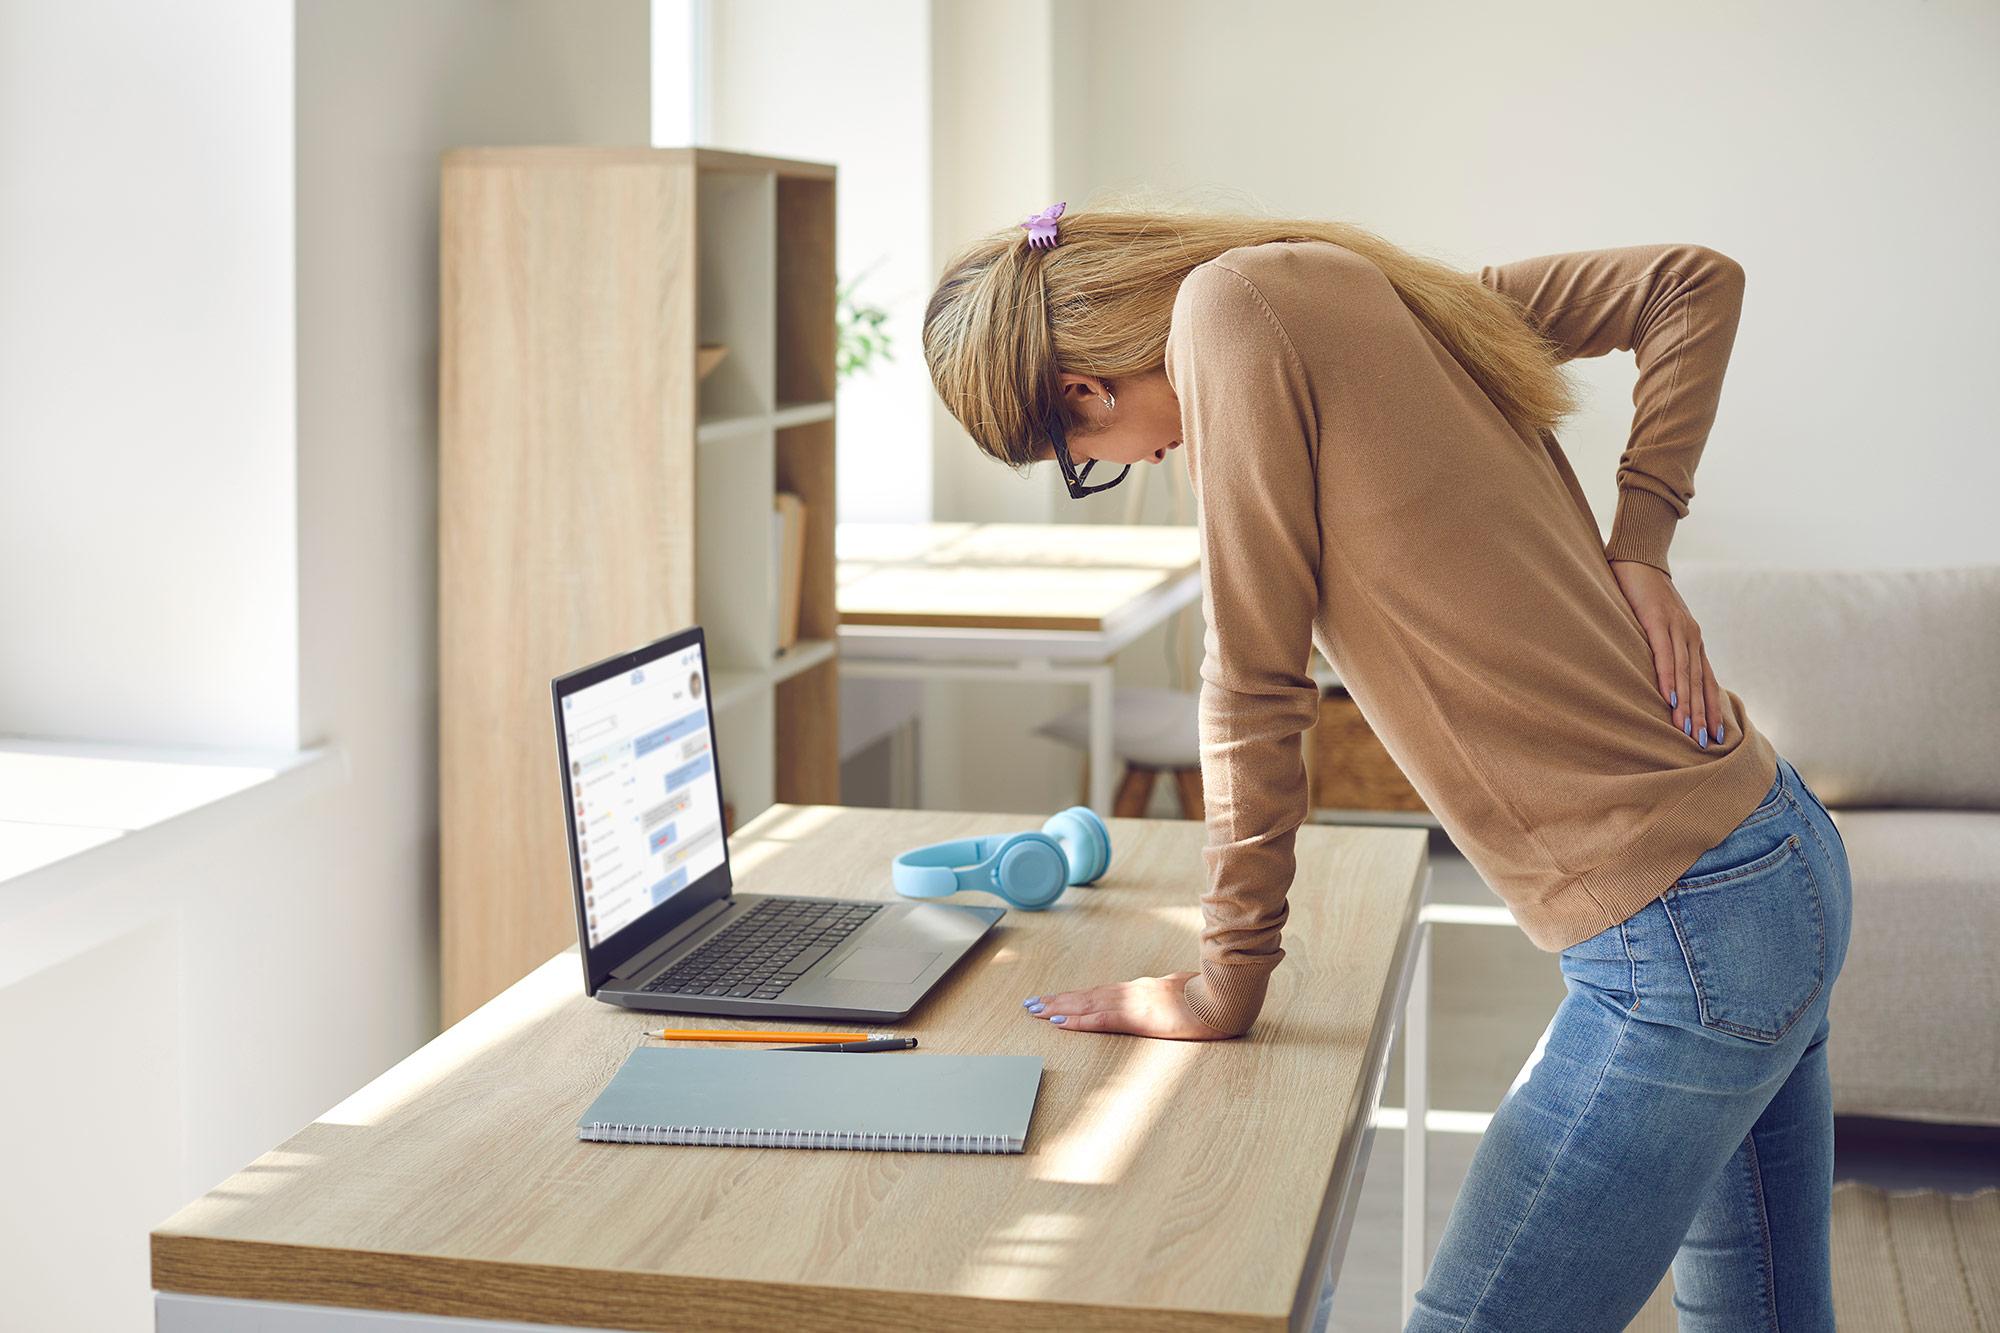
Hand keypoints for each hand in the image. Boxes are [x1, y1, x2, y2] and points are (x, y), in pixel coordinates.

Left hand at [1022, 971, 1236, 1039]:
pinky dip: (1078, 1020)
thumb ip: (1172, 994)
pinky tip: (1061, 1022)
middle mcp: (1133, 992)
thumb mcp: (1186, 994)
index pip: (1102, 993)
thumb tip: (1169, 995)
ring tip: (1036, 1011)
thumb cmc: (1211, 998)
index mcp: (1144, 989)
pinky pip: (1102, 1019)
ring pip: (1088, 1004)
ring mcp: (1135, 1002)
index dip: (1077, 996)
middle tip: (1031, 1004)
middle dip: (1058, 1000)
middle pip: (1087, 996)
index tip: (1055, 999)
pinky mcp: (1139, 1016)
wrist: (1225, 998)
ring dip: (1059, 1008)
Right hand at [1609, 559, 1722, 748]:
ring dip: (1687, 704)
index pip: (1707, 680)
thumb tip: (1661, 674)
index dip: (1711, 707)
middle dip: (1702, 714)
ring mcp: (1677, 628)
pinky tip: (1670, 697)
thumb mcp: (1657, 625)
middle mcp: (1691, 636)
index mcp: (1692, 640)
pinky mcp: (1657, 620)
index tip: (1715, 734)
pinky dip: (1669, 677)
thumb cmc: (1643, 594)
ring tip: (1687, 730)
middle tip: (1704, 743)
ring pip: (1686, 673)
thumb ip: (1662, 647)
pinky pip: (1665, 655)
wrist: (1638, 558)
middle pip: (1700, 682)